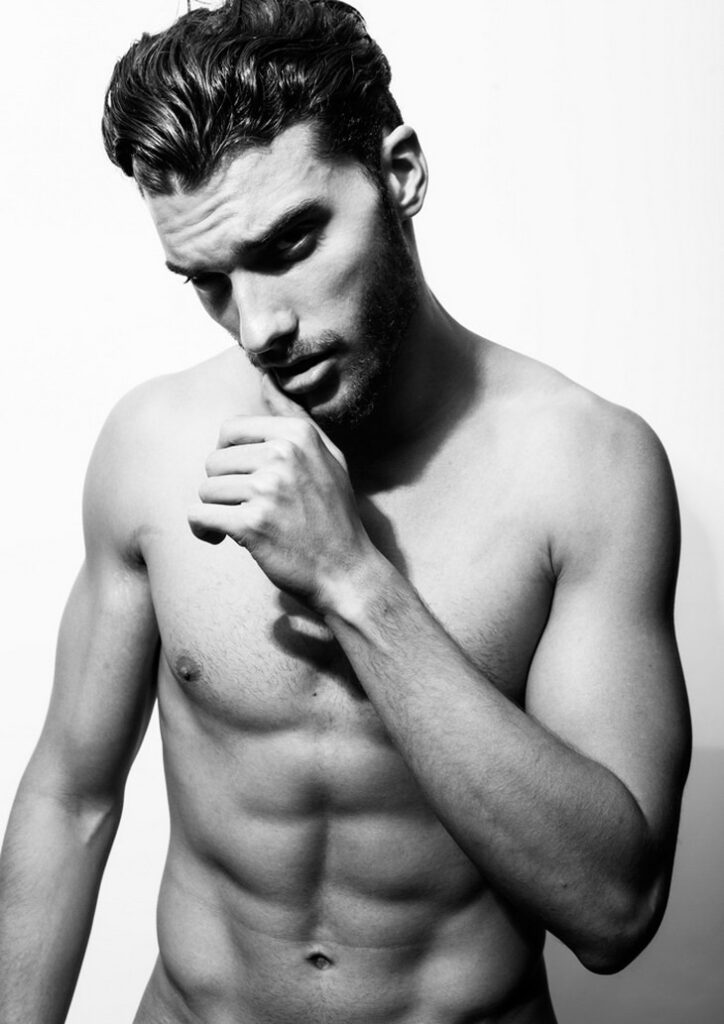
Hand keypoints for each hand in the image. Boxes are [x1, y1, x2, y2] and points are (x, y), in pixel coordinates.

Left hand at [188, 375, 376, 611]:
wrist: (346, 572)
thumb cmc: (335, 516)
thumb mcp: (329, 457)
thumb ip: (294, 417)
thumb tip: (264, 378)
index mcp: (297, 435)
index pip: (231, 429)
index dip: (230, 457)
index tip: (243, 479)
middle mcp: (282, 456)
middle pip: (214, 460)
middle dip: (223, 487)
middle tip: (244, 508)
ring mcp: (267, 489)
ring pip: (206, 489)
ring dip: (214, 510)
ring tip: (237, 526)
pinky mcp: (251, 524)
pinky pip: (200, 515)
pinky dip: (202, 530)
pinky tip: (219, 539)